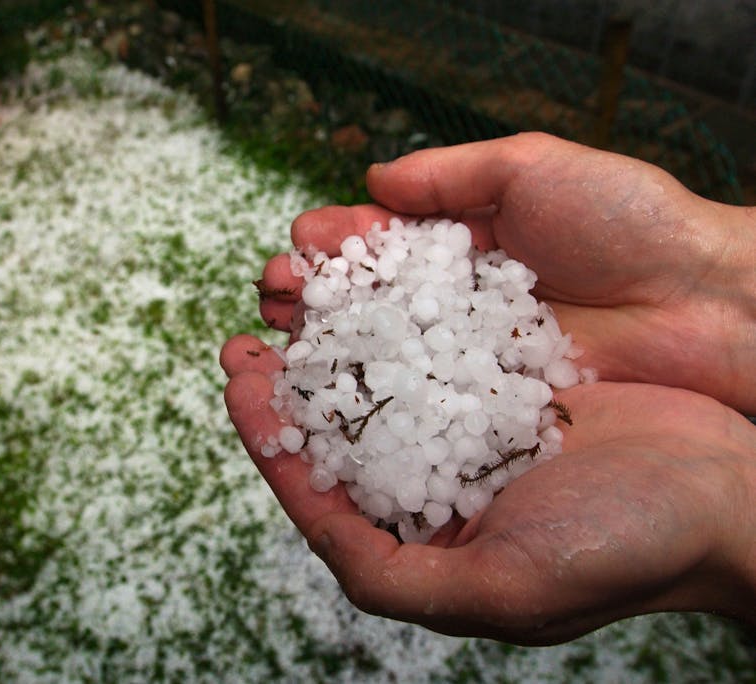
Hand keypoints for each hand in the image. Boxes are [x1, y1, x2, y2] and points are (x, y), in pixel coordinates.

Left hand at [221, 335, 755, 642]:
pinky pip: (442, 334)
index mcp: (425, 536)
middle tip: (250, 328)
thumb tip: (314, 534)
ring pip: (384, 373)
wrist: (732, 494)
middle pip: (344, 426)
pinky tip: (370, 275)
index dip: (271, 438)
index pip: (324, 488)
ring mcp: (475, 423)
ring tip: (295, 287)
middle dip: (292, 378)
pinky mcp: (512, 375)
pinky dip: (402, 306)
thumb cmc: (625, 552)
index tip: (238, 379)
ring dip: (336, 332)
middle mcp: (442, 478)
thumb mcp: (498, 590)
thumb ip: (390, 574)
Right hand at [257, 133, 755, 413]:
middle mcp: (456, 301)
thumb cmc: (627, 222)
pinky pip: (417, 399)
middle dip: (314, 293)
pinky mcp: (485, 404)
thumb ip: (449, 174)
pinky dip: (371, 395)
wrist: (705, 305)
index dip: (333, 243)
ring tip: (283, 337)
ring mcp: (466, 355)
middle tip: (274, 294)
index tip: (300, 246)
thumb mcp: (532, 168)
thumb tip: (373, 178)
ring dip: (327, 344)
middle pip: (366, 299)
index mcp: (462, 239)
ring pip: (380, 350)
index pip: (379, 241)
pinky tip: (331, 393)